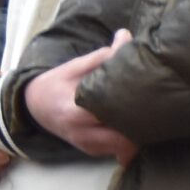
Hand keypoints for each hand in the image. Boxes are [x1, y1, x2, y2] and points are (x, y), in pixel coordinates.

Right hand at [26, 31, 137, 161]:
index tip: (150, 92)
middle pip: (125, 137)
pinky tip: (134, 123)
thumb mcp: (73, 67)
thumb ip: (102, 56)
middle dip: (142, 124)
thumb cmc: (54, 85)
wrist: (32, 107)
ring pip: (125, 148)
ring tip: (149, 115)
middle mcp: (82, 134)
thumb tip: (127, 37)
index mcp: (75, 112)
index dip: (134, 104)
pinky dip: (129, 139)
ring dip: (138, 133)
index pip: (112, 112)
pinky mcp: (93, 151)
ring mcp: (88, 146)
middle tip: (157, 106)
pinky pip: (119, 150)